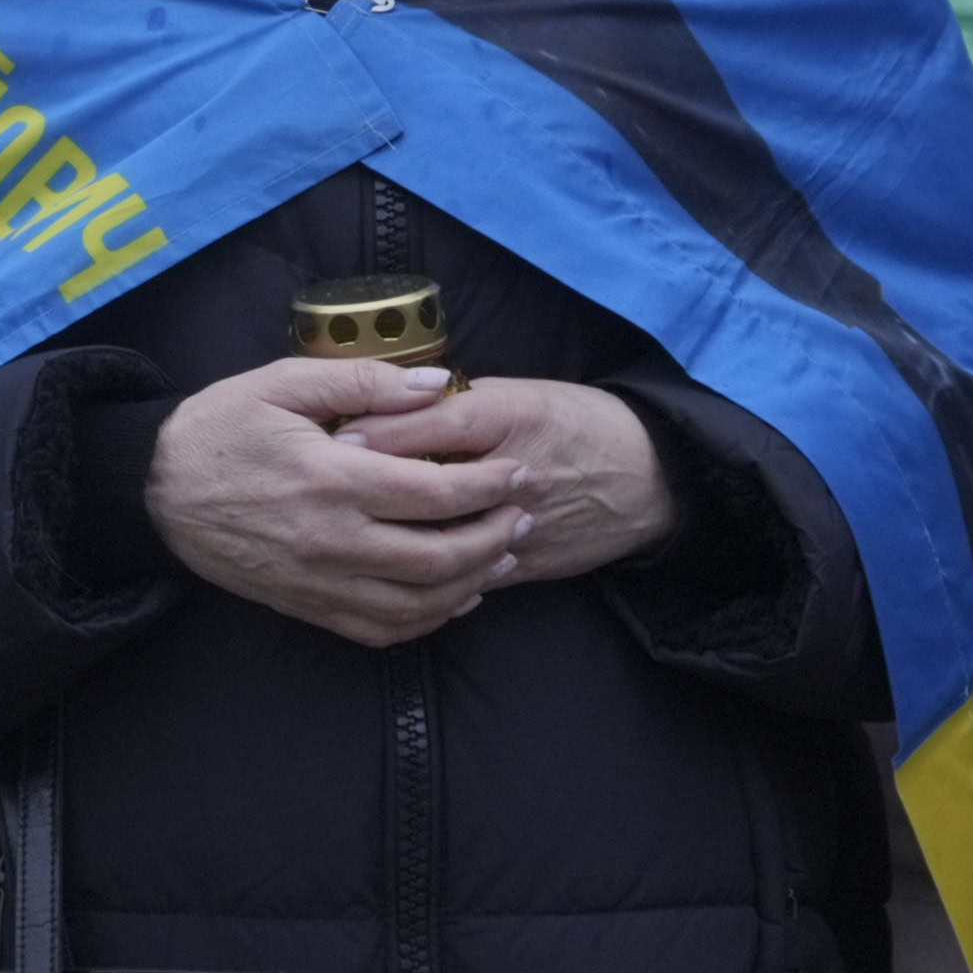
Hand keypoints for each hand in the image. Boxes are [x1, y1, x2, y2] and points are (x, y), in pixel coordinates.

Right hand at [150, 358, 525, 645]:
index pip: (433, 492)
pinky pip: (381, 630)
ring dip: (471, 584)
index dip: (487, 486)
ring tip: (502, 555)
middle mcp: (330, 540)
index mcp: (330, 478)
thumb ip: (362, 382)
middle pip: (438, 557)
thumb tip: (434, 385)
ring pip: (417, 603)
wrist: (154, 491)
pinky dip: (428, 621)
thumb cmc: (219, 428)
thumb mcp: (281, 382)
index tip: (517, 472)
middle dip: (494, 539)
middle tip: (523, 516)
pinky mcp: (306, 606)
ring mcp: (318, 581)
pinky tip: (454, 598)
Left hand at [341, 374, 676, 589]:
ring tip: (350, 532)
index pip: (437, 420)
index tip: (335, 435)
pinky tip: (389, 569)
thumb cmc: (574, 423)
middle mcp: (514, 470)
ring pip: (446, 538)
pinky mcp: (525, 563)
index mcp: (513, 416)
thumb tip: (393, 404)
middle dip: (376, 488)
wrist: (645, 477)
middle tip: (327, 490)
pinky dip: (427, 575)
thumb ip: (460, 403)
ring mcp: (520, 522)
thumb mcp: (522, 394)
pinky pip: (465, 577)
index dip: (382, 430)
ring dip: (396, 537)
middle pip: (433, 483)